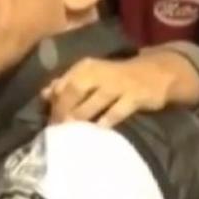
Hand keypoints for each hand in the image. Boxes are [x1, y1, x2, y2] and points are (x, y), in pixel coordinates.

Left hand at [41, 57, 174, 127]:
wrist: (154, 73)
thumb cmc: (115, 77)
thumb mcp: (91, 75)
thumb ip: (67, 83)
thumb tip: (44, 94)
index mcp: (86, 67)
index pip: (64, 84)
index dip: (54, 103)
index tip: (50, 120)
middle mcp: (100, 72)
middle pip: (76, 90)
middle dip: (64, 110)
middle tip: (59, 129)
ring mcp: (118, 84)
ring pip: (95, 100)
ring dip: (82, 116)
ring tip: (73, 132)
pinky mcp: (136, 95)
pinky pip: (118, 109)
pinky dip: (107, 119)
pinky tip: (99, 129)